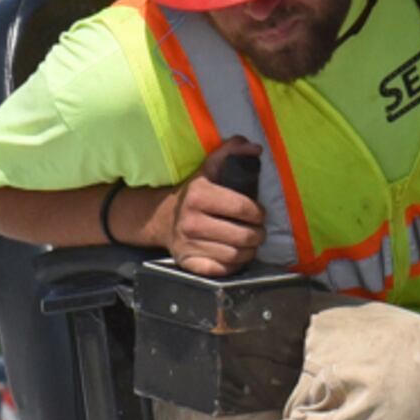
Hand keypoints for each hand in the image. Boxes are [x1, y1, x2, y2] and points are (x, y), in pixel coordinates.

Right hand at [156, 140, 266, 277]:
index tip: (259, 214)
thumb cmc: (192, 193)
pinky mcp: (188, 262)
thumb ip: (231, 152)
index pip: (243, 208)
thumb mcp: (208, 168)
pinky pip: (220, 270)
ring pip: (234, 255)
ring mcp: (188, 244)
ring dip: (249, 251)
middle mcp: (192, 221)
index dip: (258, 213)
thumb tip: (255, 148)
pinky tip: (235, 256)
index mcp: (198, 195)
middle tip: (258, 231)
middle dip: (257, 235)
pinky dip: (233, 266)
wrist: (160, 218)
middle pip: (242, 236)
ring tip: (250, 244)